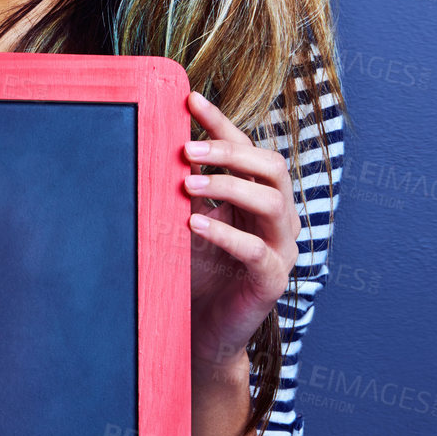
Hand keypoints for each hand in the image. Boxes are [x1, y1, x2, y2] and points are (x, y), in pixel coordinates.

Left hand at [184, 89, 301, 371]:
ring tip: (187, 183)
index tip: (189, 100)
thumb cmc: (195, 275)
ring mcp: (281, 249)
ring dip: (228, 186)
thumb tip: (155, 146)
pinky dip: (226, 234)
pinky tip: (194, 225)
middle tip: (186, 151)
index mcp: (260, 197)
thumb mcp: (186, 222)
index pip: (248, 149)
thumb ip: (183, 190)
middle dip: (229, 151)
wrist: (202, 335)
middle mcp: (278, 218)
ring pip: (271, 201)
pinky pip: (257, 250)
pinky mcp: (272, 280)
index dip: (221, 123)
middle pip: (272, 166)